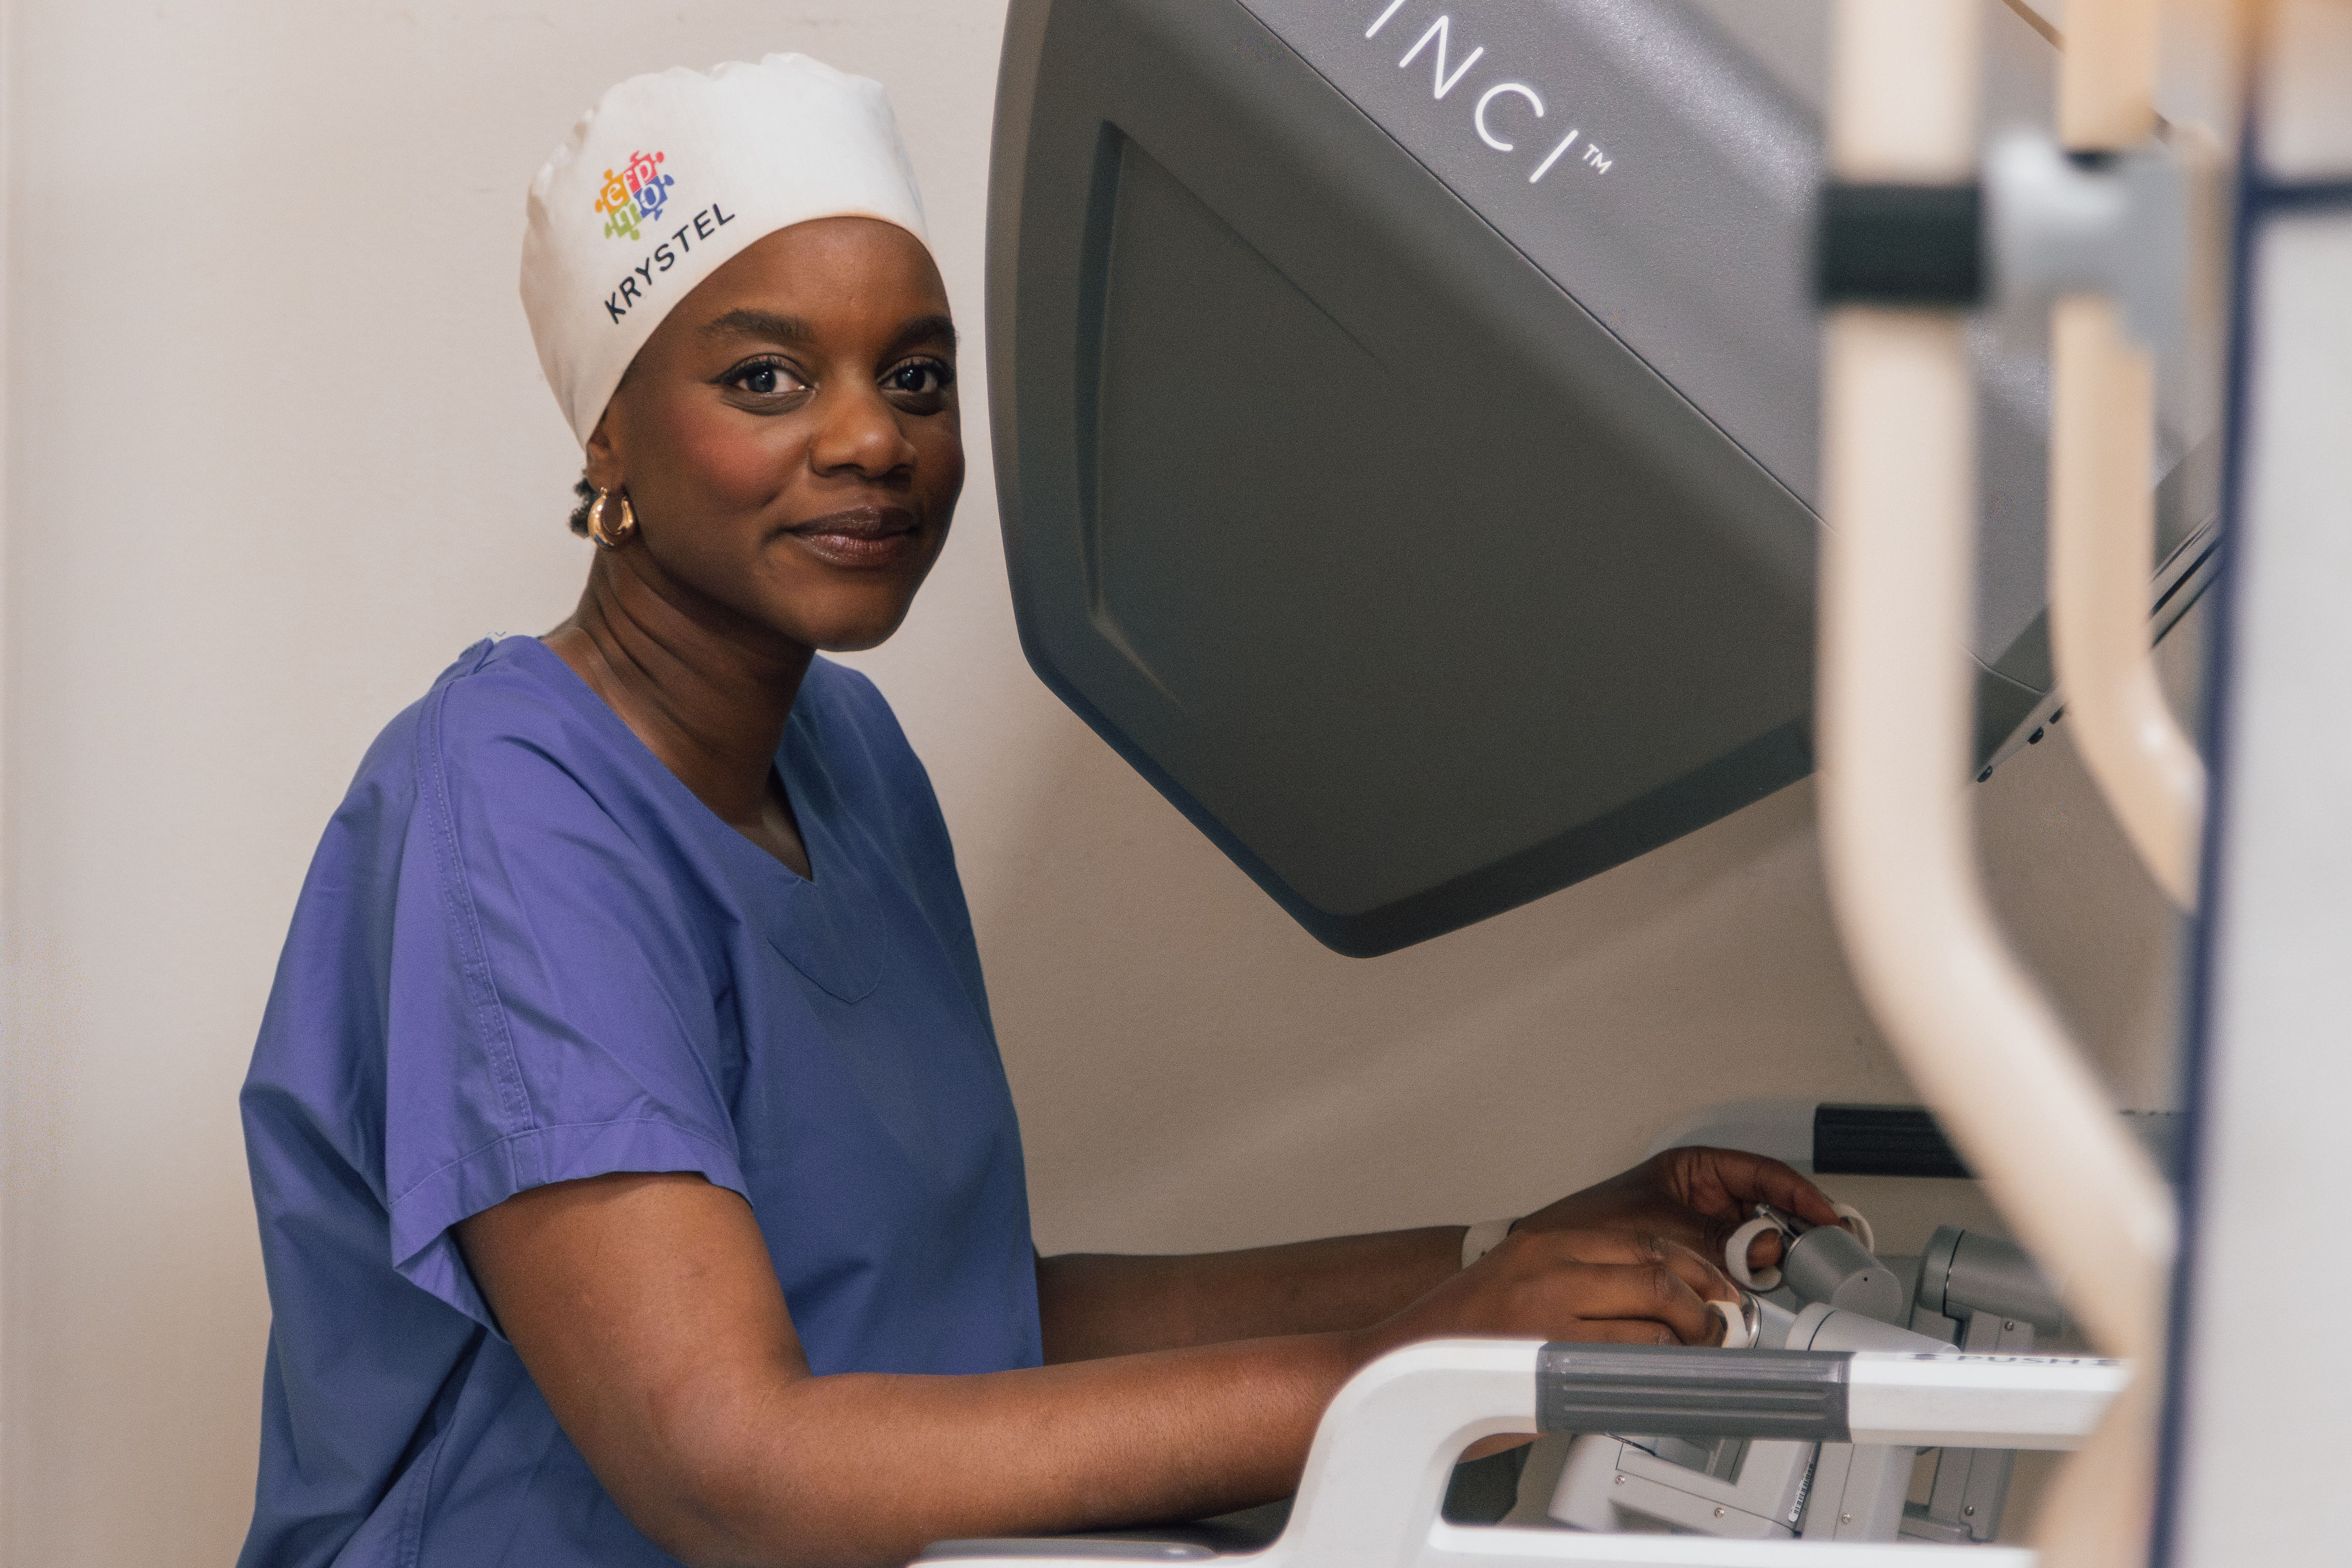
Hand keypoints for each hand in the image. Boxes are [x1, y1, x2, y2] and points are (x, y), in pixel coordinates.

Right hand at [1360, 1226, 1739, 1356]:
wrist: (1395, 1369)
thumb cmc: (1456, 1339)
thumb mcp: (1517, 1285)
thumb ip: (1579, 1285)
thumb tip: (1651, 1304)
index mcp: (1545, 1245)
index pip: (1643, 1243)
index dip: (1694, 1269)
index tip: (1716, 1291)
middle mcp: (1549, 1268)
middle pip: (1659, 1274)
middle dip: (1705, 1305)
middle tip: (1722, 1328)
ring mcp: (1550, 1314)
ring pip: (1654, 1318)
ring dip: (1688, 1341)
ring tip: (1697, 1357)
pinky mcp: (1551, 1359)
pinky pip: (1629, 1361)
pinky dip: (1658, 1370)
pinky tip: (1660, 1379)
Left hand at [1512, 1147, 1845, 1277]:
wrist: (1553, 1258)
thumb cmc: (1590, 1226)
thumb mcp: (1658, 1227)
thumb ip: (1713, 1239)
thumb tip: (1762, 1248)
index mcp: (1694, 1170)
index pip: (1762, 1173)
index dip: (1799, 1194)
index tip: (1827, 1216)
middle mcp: (1703, 1198)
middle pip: (1767, 1210)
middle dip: (1790, 1232)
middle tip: (1814, 1254)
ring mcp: (1703, 1231)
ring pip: (1754, 1244)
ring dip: (1768, 1262)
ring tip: (1779, 1276)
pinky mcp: (1698, 1263)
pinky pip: (1735, 1270)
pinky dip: (1747, 1281)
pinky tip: (1752, 1292)